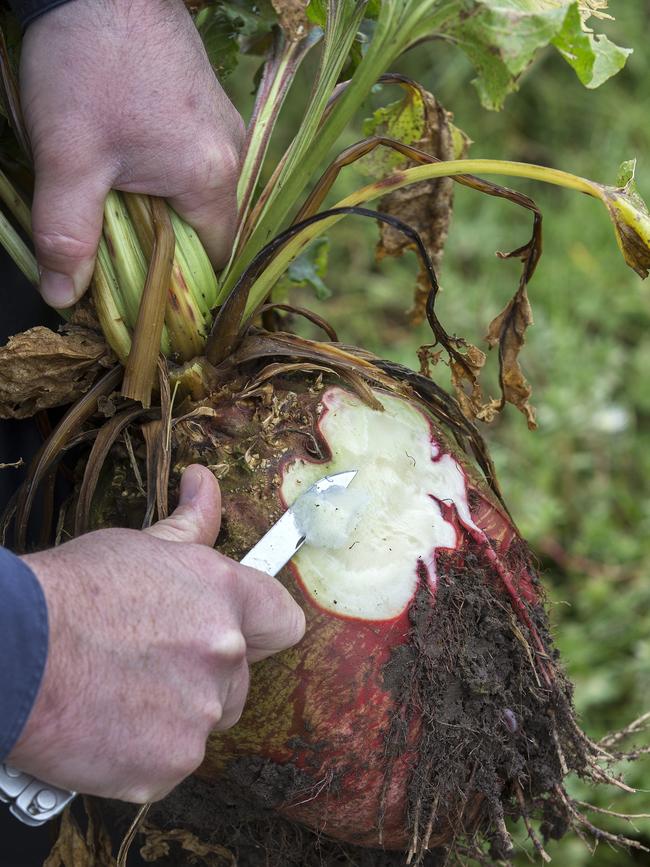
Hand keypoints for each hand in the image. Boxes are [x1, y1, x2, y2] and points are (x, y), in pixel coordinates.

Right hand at [7, 465, 304, 801]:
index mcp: (225, 596)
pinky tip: (104, 725)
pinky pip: (169, 762)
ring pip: (203, 721)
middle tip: (148, 663)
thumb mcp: (138, 546)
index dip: (261, 628)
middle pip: (239, 679)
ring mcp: (199, 714)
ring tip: (118, 693)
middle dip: (204, 676)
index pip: (282, 621)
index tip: (241, 632)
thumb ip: (190, 524)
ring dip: (173, 715)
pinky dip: (142, 752)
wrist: (12, 652)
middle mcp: (224, 653)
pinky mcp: (167, 764)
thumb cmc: (69, 594)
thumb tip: (204, 482)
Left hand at [20, 0, 244, 306]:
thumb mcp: (69, 158)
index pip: (212, 260)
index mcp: (211, 177)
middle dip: (162, 246)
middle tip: (113, 244)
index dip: (178, 285)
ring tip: (114, 198)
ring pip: (196, 194)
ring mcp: (222, 123)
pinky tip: (125, 159)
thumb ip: (67, 235)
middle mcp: (231, 153)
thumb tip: (61, 296)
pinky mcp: (205, 103)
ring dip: (159, 209)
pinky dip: (162, 176)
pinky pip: (192, 161)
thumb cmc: (87, 63)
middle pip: (205, 229)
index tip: (140, 293)